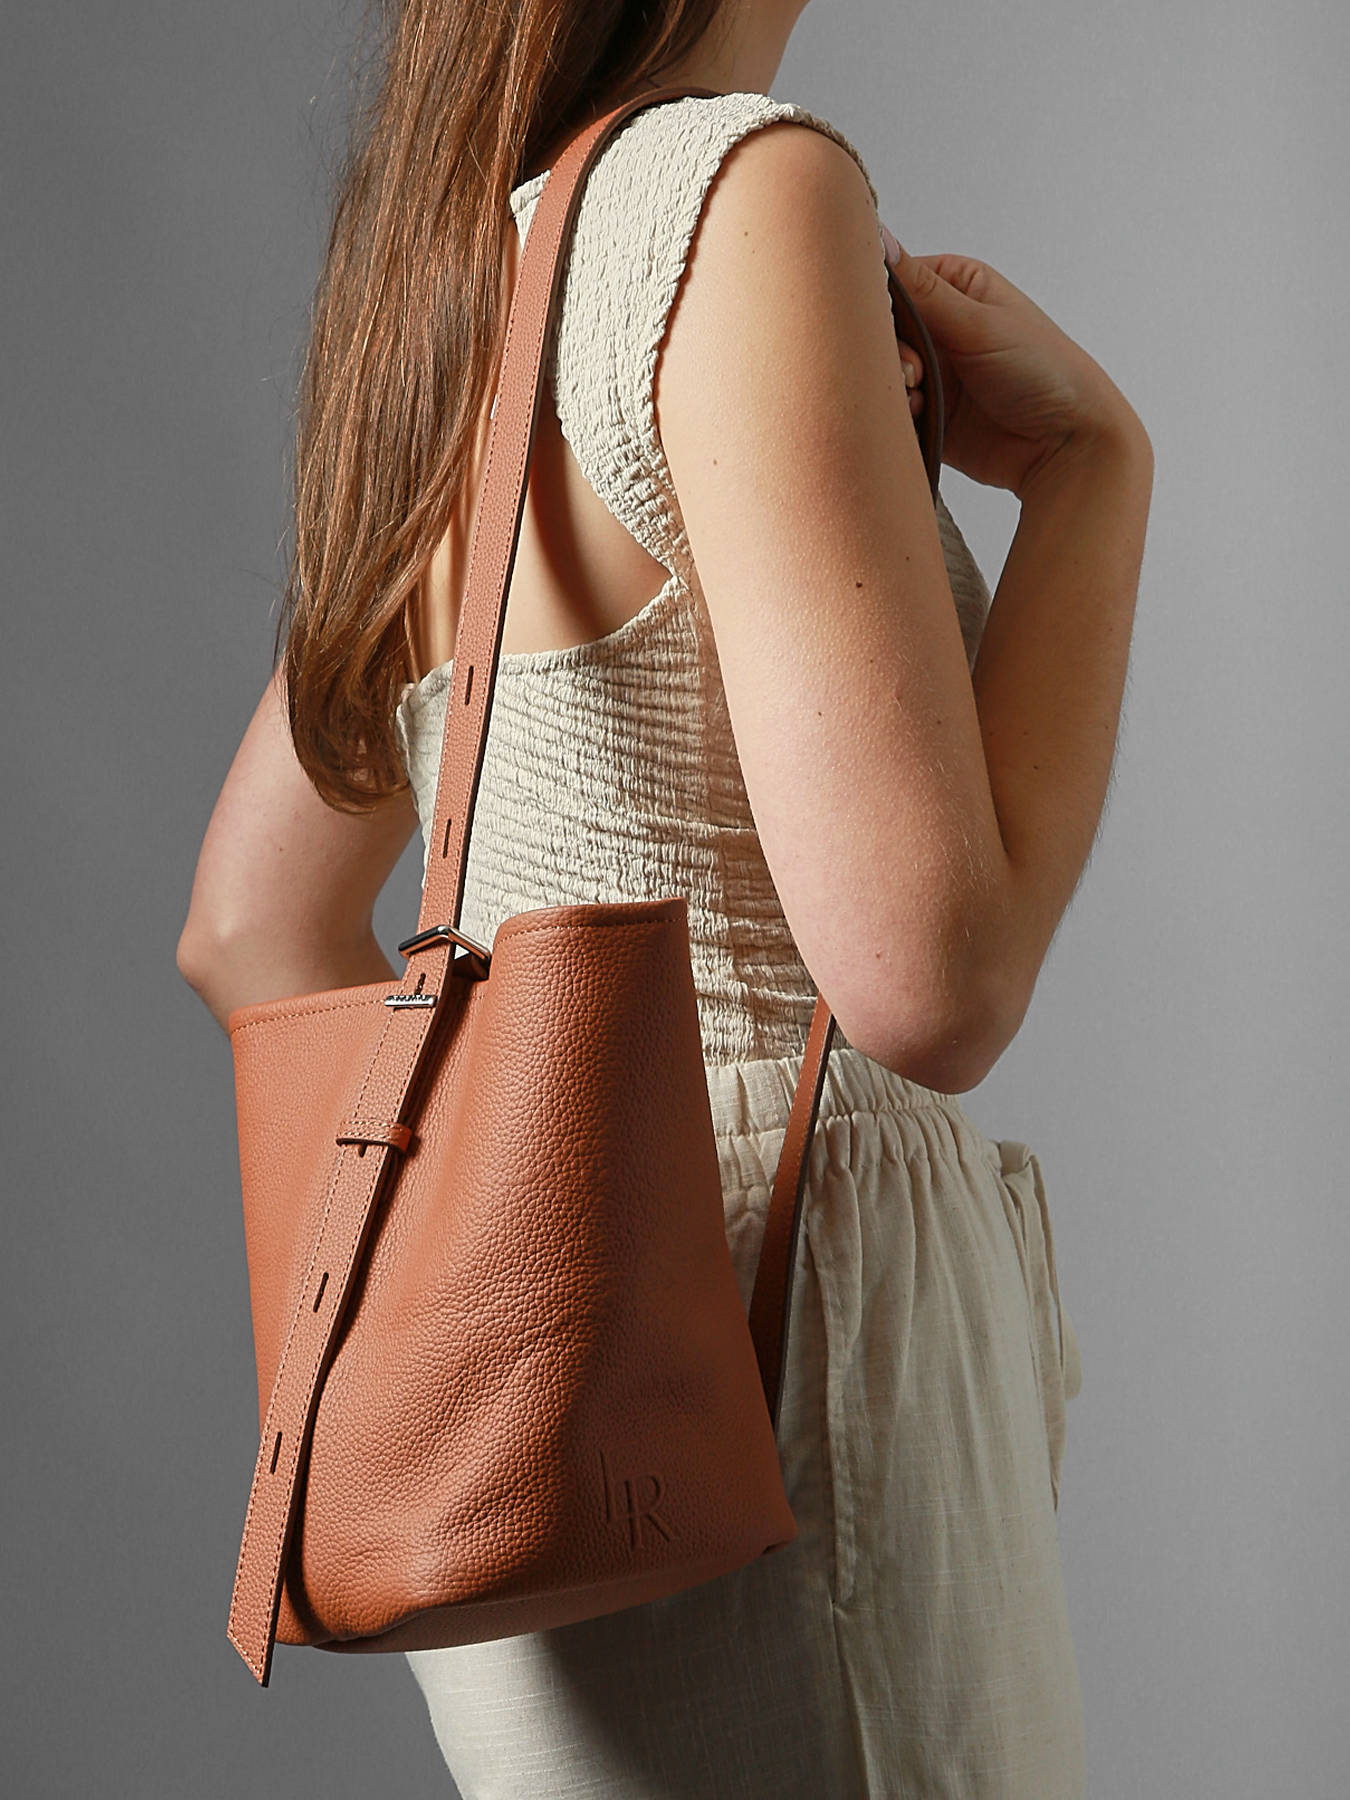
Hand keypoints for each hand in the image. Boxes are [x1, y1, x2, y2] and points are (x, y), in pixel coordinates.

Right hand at [879, 221, 1144, 498]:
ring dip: (892, 384)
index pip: (892, 280)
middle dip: (889, 352)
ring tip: (919, 396)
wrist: (1064, 445)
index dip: (878, 301)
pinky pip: (890, 408)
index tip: (882, 324)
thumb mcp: (978, 323)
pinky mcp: (926, 413)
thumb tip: (876, 235)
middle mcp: (939, 325)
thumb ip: (922, 290)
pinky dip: (897, 412)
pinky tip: (919, 417)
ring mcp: (931, 371)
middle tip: (914, 372)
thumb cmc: (1041, 371)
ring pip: (881, 371)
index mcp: (954, 286)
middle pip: (881, 329)